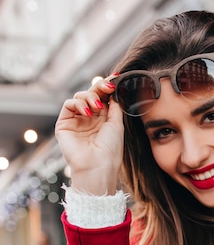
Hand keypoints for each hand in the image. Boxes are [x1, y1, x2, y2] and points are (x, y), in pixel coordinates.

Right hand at [55, 77, 124, 194]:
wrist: (97, 166)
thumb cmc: (110, 150)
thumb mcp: (116, 124)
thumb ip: (114, 106)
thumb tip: (114, 92)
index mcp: (103, 120)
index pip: (103, 97)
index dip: (108, 87)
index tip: (116, 77)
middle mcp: (89, 119)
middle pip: (92, 94)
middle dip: (100, 87)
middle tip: (108, 87)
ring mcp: (76, 121)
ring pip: (80, 96)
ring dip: (90, 97)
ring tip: (96, 108)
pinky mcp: (64, 124)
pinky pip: (69, 105)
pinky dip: (78, 104)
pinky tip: (87, 112)